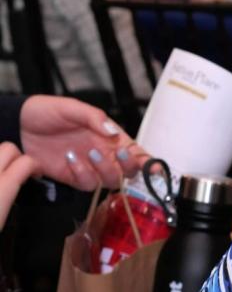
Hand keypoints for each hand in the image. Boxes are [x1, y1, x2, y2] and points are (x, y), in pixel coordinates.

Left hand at [0, 142, 36, 229]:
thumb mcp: (3, 219)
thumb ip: (10, 195)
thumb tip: (17, 189)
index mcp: (2, 186)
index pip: (27, 162)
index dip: (36, 166)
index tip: (38, 175)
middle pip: (8, 148)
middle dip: (17, 156)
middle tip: (19, 172)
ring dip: (2, 160)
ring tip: (3, 175)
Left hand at [19, 95, 146, 191]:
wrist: (19, 125)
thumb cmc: (46, 112)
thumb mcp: (71, 108)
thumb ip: (94, 118)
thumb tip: (115, 134)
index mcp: (109, 136)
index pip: (135, 151)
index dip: (147, 160)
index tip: (153, 166)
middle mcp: (104, 153)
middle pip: (128, 170)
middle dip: (128, 165)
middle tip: (117, 153)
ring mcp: (90, 167)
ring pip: (110, 180)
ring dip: (104, 169)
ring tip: (88, 152)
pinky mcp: (74, 178)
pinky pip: (87, 184)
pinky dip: (82, 173)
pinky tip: (69, 158)